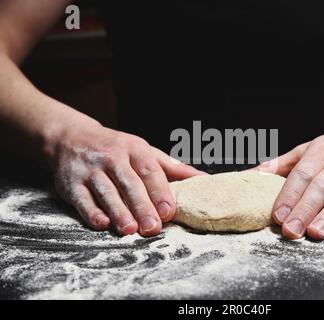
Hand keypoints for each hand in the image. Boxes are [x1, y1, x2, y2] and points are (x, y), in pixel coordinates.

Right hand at [50, 121, 203, 235]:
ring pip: (106, 192)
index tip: (168, 211)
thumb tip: (204, 179)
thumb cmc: (117, 149)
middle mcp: (112, 158)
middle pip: (129, 183)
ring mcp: (90, 170)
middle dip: (141, 206)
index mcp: (134, 149)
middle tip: (153, 227)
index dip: (159, 191)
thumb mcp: (144, 151)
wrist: (71, 138)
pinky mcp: (71, 183)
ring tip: (130, 230)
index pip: (149, 170)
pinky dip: (91, 212)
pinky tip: (102, 224)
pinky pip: (82, 199)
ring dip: (118, 211)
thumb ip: (172, 168)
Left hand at [256, 112, 323, 239]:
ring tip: (315, 233)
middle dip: (304, 209)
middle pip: (321, 186)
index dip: (289, 194)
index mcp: (321, 152)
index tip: (277, 214)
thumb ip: (282, 164)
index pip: (302, 174)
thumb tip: (251, 175)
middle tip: (290, 231)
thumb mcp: (311, 148)